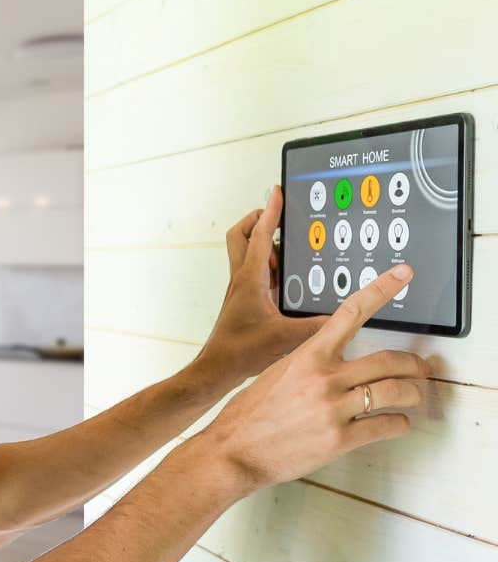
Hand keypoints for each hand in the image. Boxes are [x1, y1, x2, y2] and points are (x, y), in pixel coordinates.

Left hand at [197, 185, 326, 384]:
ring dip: (267, 245)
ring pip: (249, 254)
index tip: (278, 192)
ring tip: (294, 246)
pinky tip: (291, 279)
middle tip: (279, 215)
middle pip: (243, 236)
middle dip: (259, 221)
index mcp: (250, 279)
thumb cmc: (240, 352)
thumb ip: (318, 327)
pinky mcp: (246, 302)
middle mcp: (243, 280)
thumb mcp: (286, 337)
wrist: (217, 369)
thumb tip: (346, 317)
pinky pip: (258, 274)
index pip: (260, 236)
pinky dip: (272, 268)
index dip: (271, 212)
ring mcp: (243, 290)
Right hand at [200, 263, 429, 493]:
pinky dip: (399, 424)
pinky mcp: (340, 439)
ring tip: (413, 397)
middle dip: (415, 365)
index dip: (381, 290)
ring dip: (414, 395)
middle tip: (422, 369)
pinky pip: (387, 426)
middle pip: (389, 360)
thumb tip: (334, 363)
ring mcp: (334, 409)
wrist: (234, 451)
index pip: (350, 314)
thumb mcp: (276, 374)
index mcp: (307, 357)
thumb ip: (308, 365)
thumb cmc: (249, 414)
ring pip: (396, 392)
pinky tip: (396, 423)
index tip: (402, 274)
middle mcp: (325, 379)